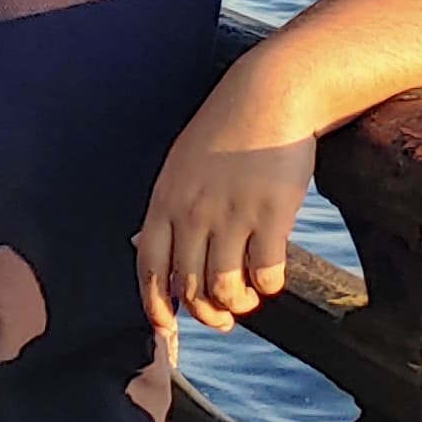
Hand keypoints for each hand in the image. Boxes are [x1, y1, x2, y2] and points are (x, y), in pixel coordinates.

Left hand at [136, 76, 315, 333]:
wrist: (272, 95)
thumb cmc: (229, 130)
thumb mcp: (182, 165)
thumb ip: (171, 209)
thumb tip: (161, 257)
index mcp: (166, 200)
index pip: (149, 269)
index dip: (155, 306)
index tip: (167, 327)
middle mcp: (194, 212)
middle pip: (189, 288)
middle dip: (205, 314)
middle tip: (222, 318)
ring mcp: (232, 215)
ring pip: (226, 290)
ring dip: (238, 305)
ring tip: (248, 298)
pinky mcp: (271, 215)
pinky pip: (266, 274)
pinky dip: (268, 287)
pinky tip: (271, 277)